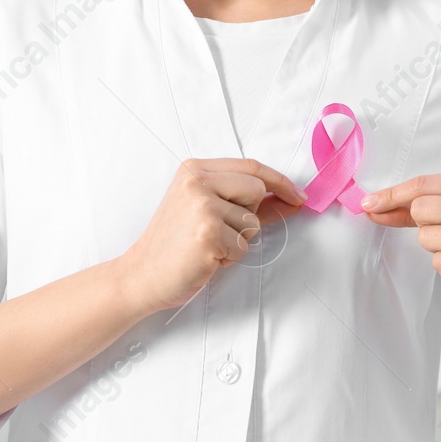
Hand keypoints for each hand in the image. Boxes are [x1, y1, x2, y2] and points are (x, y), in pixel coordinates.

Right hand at [117, 157, 306, 313]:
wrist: (142, 275)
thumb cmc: (177, 245)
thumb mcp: (209, 211)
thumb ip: (250, 202)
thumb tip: (291, 198)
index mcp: (195, 169)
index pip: (251, 167)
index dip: (280, 182)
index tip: (298, 195)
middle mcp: (197, 181)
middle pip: (257, 189)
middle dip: (249, 215)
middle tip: (218, 230)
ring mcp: (201, 206)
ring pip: (253, 221)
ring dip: (237, 240)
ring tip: (208, 245)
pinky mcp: (207, 232)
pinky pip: (243, 245)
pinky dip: (229, 257)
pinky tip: (205, 257)